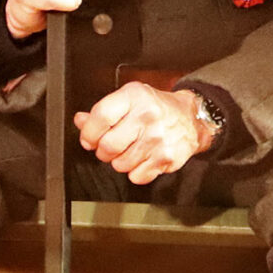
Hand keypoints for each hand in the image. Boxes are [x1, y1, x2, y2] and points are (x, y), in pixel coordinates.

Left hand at [74, 81, 208, 184]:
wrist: (192, 118)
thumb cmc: (157, 108)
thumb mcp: (130, 100)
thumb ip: (103, 111)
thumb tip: (80, 121)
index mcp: (135, 96)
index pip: (100, 117)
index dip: (89, 133)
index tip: (89, 139)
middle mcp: (147, 116)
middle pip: (108, 145)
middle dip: (104, 151)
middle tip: (112, 146)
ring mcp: (158, 138)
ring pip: (120, 164)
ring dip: (121, 162)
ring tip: (132, 150)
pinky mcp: (166, 158)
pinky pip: (136, 176)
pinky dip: (137, 172)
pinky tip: (144, 158)